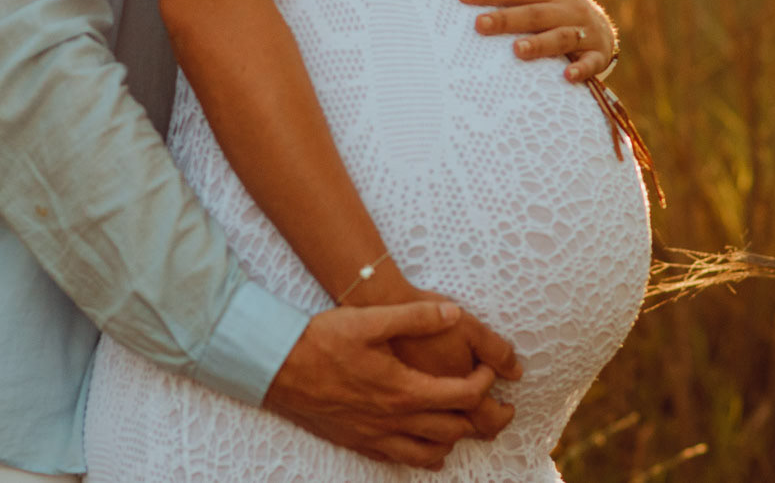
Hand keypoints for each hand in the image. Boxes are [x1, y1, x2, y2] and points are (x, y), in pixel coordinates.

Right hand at [263, 300, 516, 467]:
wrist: (277, 368)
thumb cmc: (322, 340)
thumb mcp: (369, 320)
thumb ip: (416, 316)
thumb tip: (455, 313)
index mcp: (403, 390)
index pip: (462, 396)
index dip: (484, 383)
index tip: (490, 370)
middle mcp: (394, 420)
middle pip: (454, 429)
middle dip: (483, 418)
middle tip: (497, 405)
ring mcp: (376, 436)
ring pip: (431, 453)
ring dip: (454, 439)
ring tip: (464, 423)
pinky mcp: (359, 442)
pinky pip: (402, 460)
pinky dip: (424, 454)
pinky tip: (425, 441)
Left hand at [457, 0, 617, 81]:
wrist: (602, 30)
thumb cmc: (558, 7)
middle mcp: (569, 7)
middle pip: (535, 12)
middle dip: (506, 18)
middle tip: (479, 24)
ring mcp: (585, 31)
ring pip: (561, 37)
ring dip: (539, 44)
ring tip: (516, 50)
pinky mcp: (597, 54)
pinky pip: (590, 63)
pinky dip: (581, 69)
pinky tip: (567, 76)